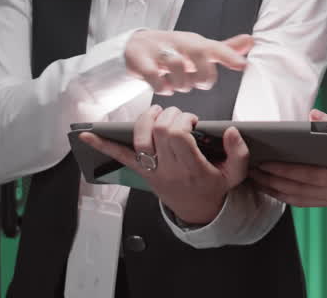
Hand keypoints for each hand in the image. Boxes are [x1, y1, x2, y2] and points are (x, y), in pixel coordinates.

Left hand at [79, 105, 249, 224]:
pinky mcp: (143, 172)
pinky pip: (120, 158)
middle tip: (180, 117)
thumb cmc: (216, 187)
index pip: (177, 135)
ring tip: (158, 114)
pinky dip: (103, 145)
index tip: (193, 121)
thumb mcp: (238, 173)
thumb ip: (239, 151)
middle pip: (158, 130)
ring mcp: (153, 171)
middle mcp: (169, 170)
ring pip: (140, 138)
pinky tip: (87, 135)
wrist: (200, 212)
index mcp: (193, 168)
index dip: (183, 120)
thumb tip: (231, 130)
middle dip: (168, 115)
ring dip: (146, 119)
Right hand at [124, 30, 252, 94]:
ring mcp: (159, 50)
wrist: (136, 46)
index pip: (215, 47)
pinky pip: (154, 76)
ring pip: (177, 65)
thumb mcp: (200, 49)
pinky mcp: (141, 61)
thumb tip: (251, 41)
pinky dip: (161, 86)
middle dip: (202, 75)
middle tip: (197, 83)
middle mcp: (180, 43)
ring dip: (181, 83)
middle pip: (198, 53)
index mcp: (196, 43)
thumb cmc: (175, 50)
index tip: (243, 66)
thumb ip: (225, 49)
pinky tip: (163, 86)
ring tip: (178, 84)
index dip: (230, 56)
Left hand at [250, 109, 326, 208]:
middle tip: (251, 171)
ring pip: (301, 201)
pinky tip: (279, 189)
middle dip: (272, 182)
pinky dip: (292, 196)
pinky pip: (310, 201)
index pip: (307, 176)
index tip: (264, 162)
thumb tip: (314, 116)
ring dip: (278, 191)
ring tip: (259, 181)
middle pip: (298, 192)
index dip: (283, 169)